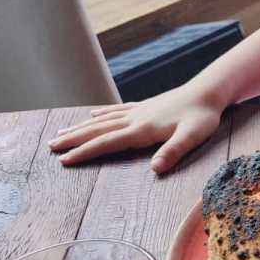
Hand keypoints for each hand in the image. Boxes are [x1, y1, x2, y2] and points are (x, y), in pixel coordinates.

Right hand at [48, 86, 223, 173]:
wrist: (209, 91)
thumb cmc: (203, 116)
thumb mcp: (192, 136)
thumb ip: (173, 151)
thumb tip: (155, 169)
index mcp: (142, 129)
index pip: (107, 142)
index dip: (85, 152)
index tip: (64, 160)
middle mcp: (135, 118)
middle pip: (98, 129)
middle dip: (73, 139)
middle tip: (50, 147)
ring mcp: (139, 111)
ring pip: (103, 119)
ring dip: (81, 127)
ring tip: (61, 133)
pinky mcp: (146, 106)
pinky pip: (117, 110)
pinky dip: (102, 113)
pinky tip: (92, 114)